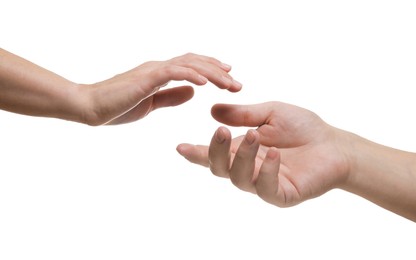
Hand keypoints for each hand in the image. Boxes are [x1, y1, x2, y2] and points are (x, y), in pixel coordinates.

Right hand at [81, 53, 241, 124]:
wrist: (90, 107)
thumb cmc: (117, 106)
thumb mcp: (151, 104)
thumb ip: (171, 96)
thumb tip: (193, 92)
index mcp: (160, 74)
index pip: (191, 66)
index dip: (211, 69)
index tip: (229, 78)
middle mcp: (159, 68)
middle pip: (195, 63)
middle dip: (219, 71)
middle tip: (238, 84)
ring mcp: (152, 71)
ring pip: (188, 65)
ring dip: (211, 73)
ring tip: (229, 82)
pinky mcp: (145, 79)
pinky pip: (172, 72)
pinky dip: (190, 75)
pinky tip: (205, 82)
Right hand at [177, 102, 349, 206]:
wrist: (334, 144)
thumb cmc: (303, 128)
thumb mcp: (271, 114)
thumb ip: (243, 115)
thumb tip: (213, 111)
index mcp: (242, 150)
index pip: (214, 154)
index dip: (196, 153)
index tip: (179, 146)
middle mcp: (248, 168)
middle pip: (220, 169)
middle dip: (216, 151)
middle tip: (222, 131)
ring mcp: (263, 183)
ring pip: (239, 178)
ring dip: (242, 157)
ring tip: (255, 135)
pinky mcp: (281, 195)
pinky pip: (265, 188)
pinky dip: (266, 171)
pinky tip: (273, 153)